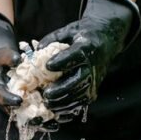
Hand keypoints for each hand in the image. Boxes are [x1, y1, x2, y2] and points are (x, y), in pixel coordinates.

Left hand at [40, 0, 140, 119]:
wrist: (106, 42)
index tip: (47, 66)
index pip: (75, 55)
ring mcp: (95, 80)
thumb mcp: (68, 31)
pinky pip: (81, 102)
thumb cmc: (83, 35)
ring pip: (80, 94)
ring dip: (63, 101)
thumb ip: (52, 40)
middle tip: (45, 94)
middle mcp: (93, 65)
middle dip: (61, 89)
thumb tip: (34, 52)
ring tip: (47, 102)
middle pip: (78, 80)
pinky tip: (55, 108)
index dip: (62, 61)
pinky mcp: (94, 91)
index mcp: (87, 47)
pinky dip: (68, 107)